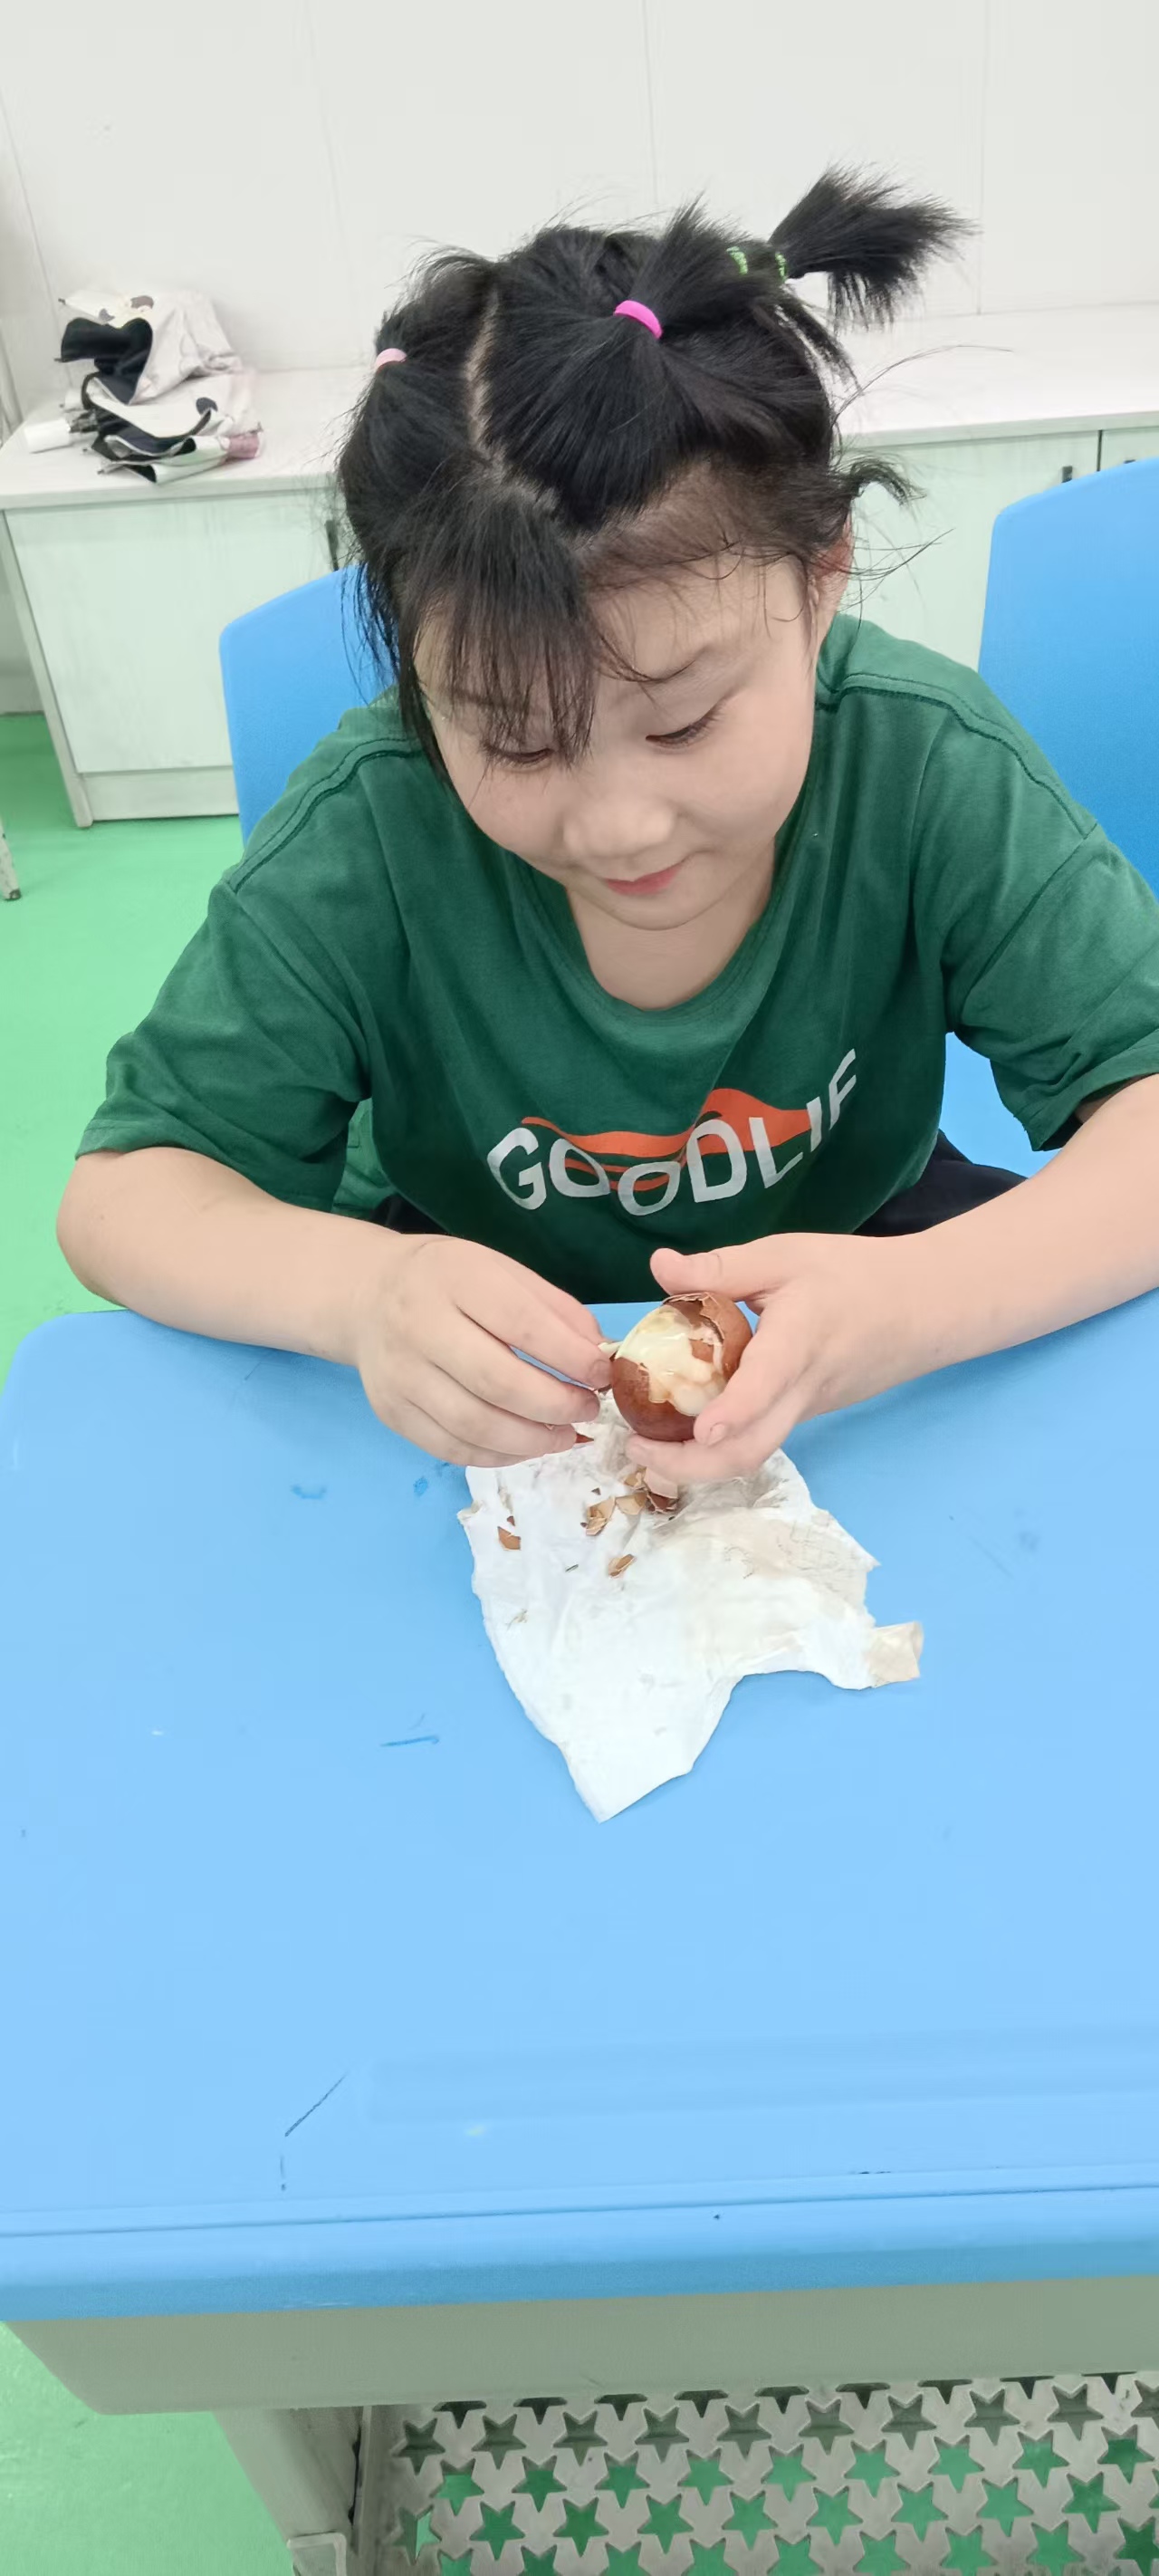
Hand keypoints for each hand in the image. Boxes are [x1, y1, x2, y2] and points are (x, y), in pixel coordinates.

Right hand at [352, 1234, 609, 1465]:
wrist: (368, 1296)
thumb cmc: (451, 1281)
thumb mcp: (503, 1272)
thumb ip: (555, 1310)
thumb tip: (599, 1358)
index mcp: (454, 1279)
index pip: (521, 1324)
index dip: (570, 1357)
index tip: (603, 1374)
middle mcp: (418, 1326)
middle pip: (497, 1383)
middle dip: (556, 1405)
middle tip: (588, 1409)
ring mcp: (400, 1375)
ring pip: (475, 1426)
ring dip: (532, 1440)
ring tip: (565, 1435)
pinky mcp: (391, 1413)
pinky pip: (452, 1449)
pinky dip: (499, 1456)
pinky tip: (526, 1444)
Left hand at [626, 1234, 912, 1482]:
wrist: (923, 1306)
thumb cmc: (853, 1274)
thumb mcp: (786, 1255)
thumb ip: (721, 1267)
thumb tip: (658, 1266)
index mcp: (799, 1340)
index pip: (767, 1384)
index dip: (732, 1411)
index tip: (696, 1430)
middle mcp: (802, 1389)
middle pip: (753, 1450)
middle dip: (691, 1466)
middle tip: (634, 1450)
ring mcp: (806, 1410)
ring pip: (756, 1450)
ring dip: (699, 1460)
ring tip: (647, 1443)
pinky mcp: (805, 1414)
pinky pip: (763, 1434)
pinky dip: (722, 1440)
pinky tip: (684, 1421)